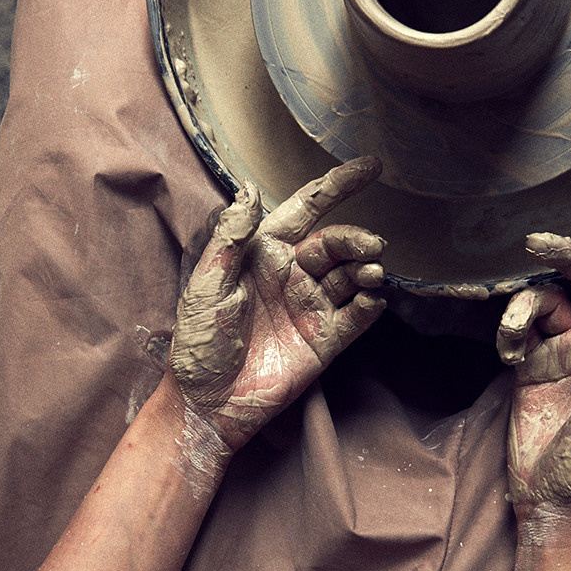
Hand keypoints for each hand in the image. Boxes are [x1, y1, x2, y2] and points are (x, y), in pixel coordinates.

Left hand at [168, 157, 385, 450]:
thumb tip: (250, 189)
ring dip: (365, 269)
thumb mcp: (207, 284)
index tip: (372, 167)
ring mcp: (311, 305)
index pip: (308, 209)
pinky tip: (371, 298)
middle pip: (336, 243)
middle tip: (371, 246)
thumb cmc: (198, 341)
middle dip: (356, 239)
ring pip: (350, 275)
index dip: (339, 185)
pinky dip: (369, 304)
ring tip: (370, 273)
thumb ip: (230, 236)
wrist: (206, 403)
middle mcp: (293, 273)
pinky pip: (355, 316)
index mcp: (265, 252)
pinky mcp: (325, 339)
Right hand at [497, 211, 570, 517]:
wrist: (552, 503)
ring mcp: (565, 352)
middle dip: (565, 254)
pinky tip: (508, 354)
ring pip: (547, 300)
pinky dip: (510, 331)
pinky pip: (520, 328)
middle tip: (535, 240)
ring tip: (513, 334)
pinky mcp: (533, 365)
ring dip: (526, 304)